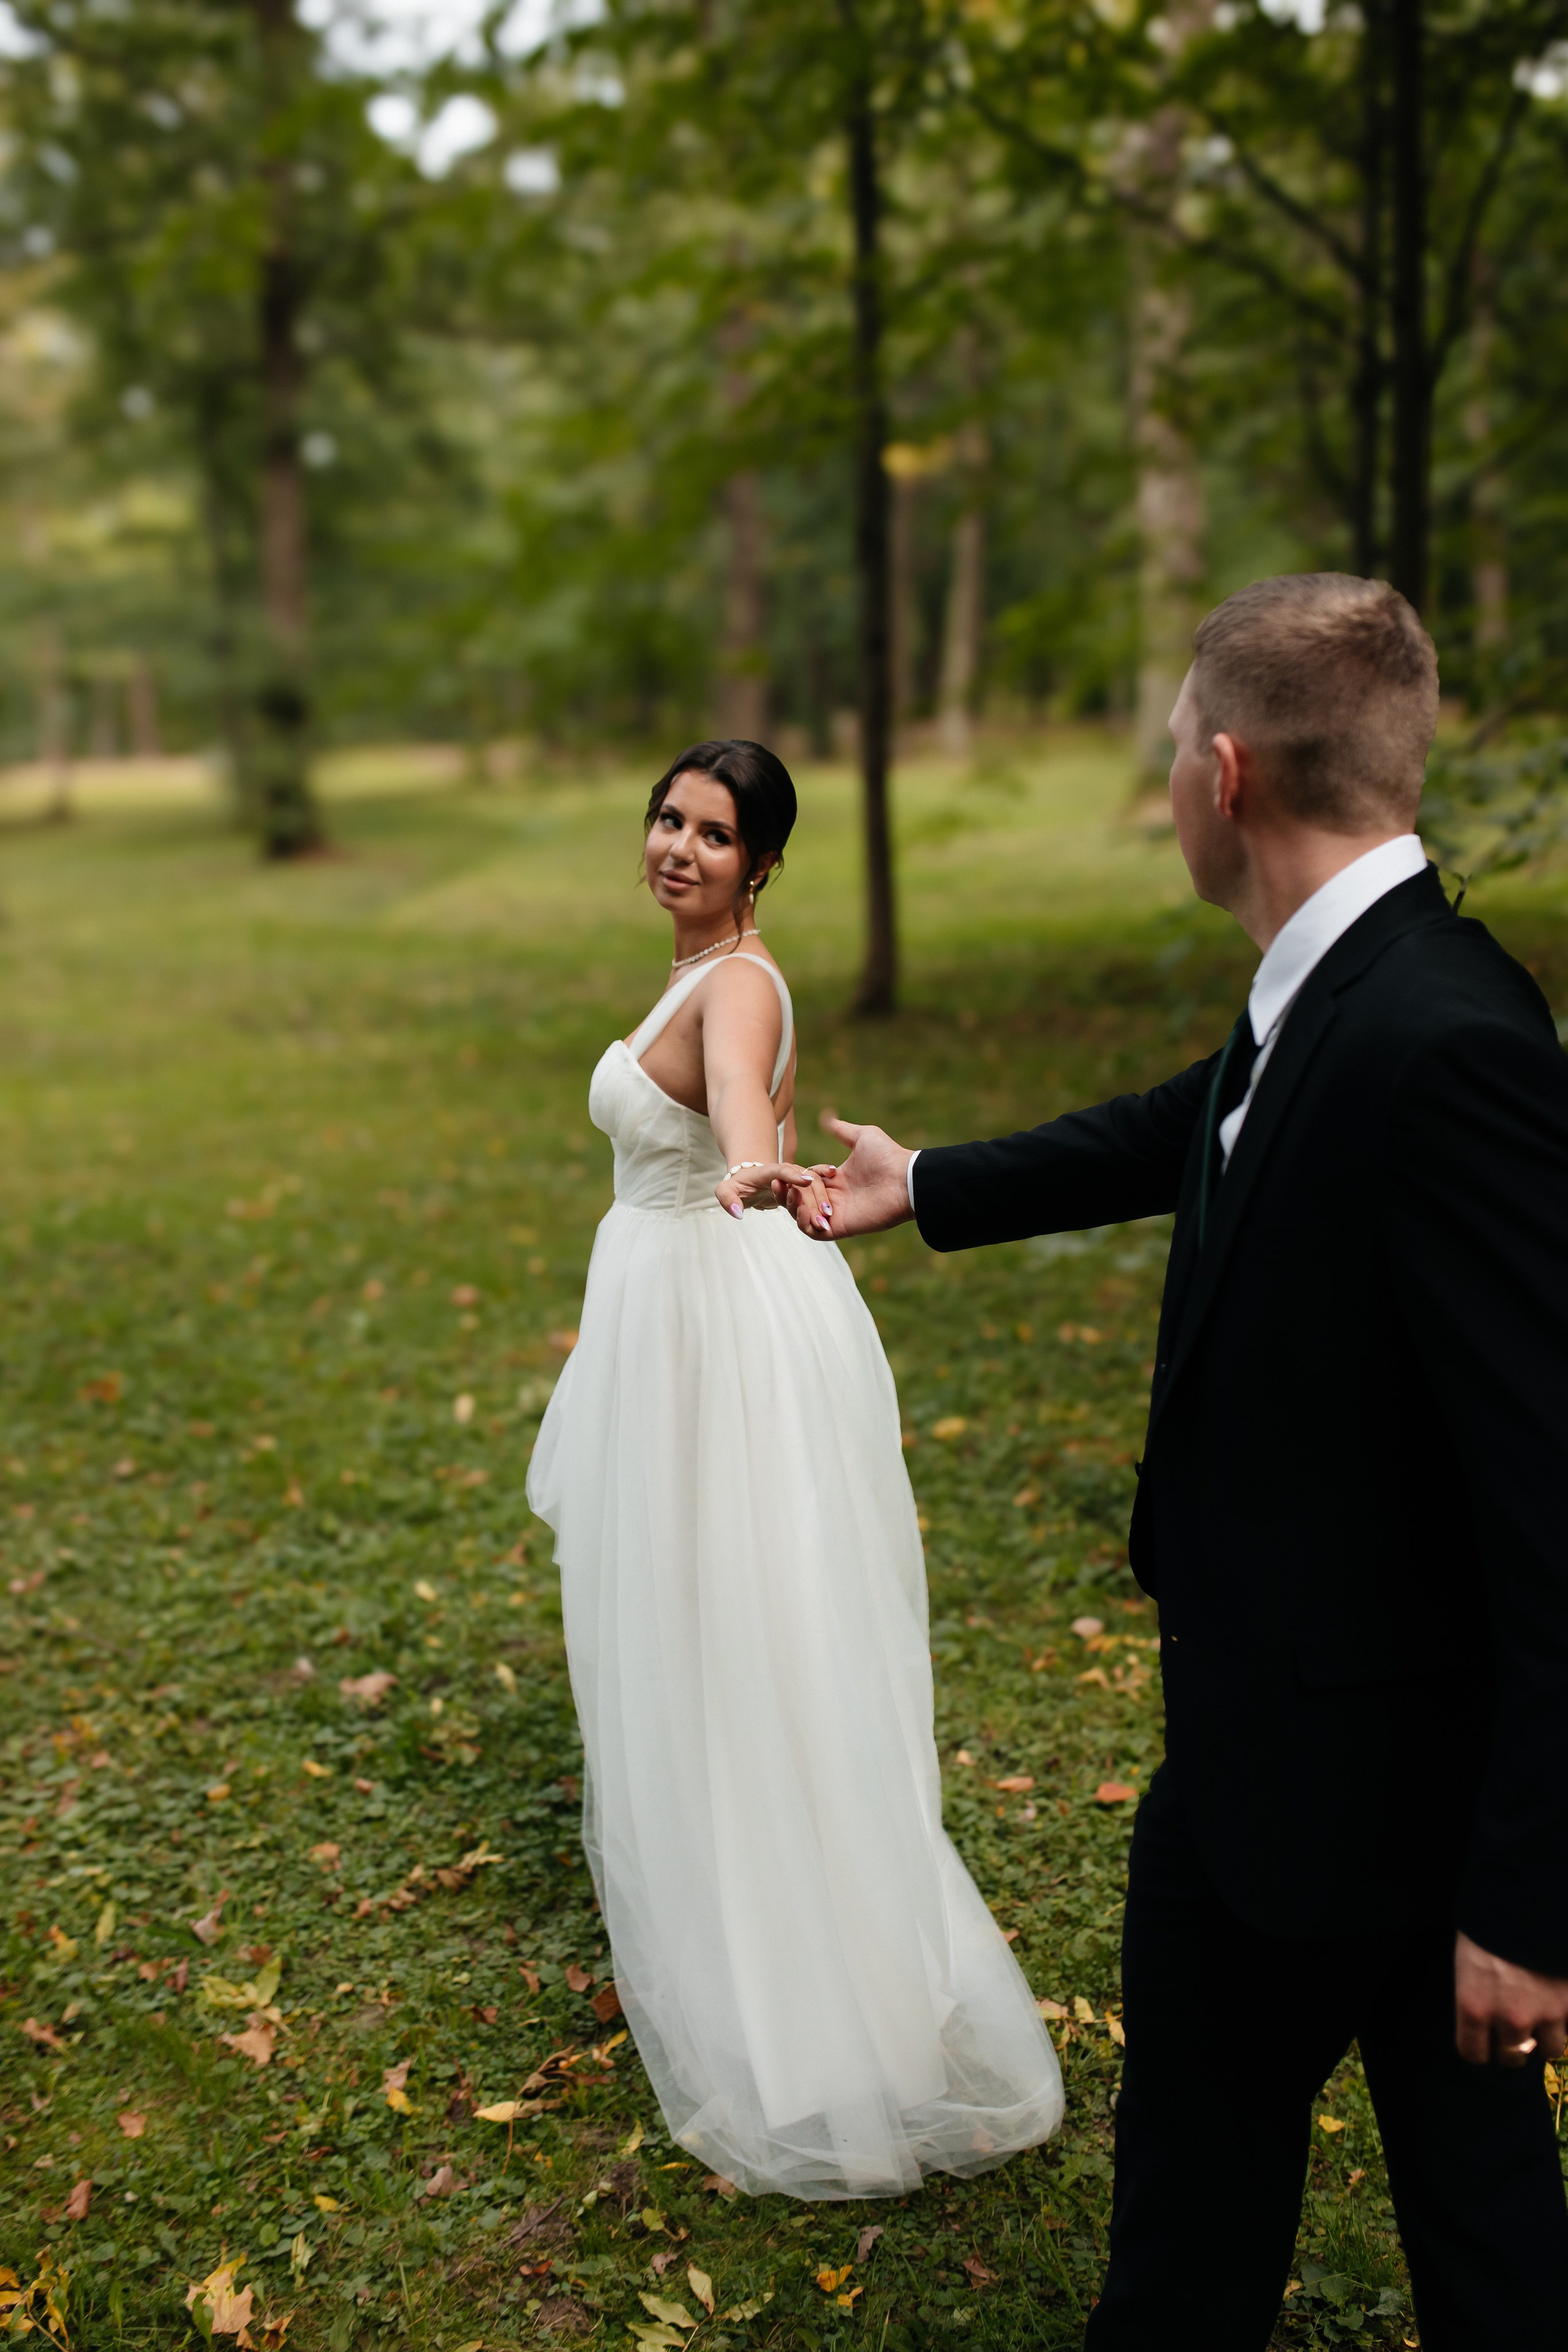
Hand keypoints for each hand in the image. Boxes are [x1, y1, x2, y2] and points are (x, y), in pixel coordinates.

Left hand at [715, 1161, 828, 1226]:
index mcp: (765, 1171)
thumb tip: (737, 1214)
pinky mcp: (801, 1184)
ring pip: (812, 1185)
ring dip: (821, 1200)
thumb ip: (728, 1200)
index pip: (779, 1171)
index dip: (792, 1175)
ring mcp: (794, 1176)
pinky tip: (836, 1191)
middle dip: (813, 1197)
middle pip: (801, 1180)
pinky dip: (826, 1191)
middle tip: (821, 1216)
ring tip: (828, 1217)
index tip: (806, 1182)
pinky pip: (817, 1186)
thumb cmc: (736, 1185)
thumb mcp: (725, 1191)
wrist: (749, 1179)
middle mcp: (784, 1171)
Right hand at [784, 1113, 915, 1240]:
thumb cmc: (888, 1156)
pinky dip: (805, 1223)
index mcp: (837, 1179)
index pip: (805, 1181)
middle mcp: (835, 1198)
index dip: (797, 1176)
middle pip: (799, 1199)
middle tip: (782, 1184)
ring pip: (803, 1217)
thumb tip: (826, 1116)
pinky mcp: (841, 1227)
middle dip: (787, 1193)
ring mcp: (837, 1214)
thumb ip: (842, 1129)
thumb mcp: (862, 1136)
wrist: (905, 1178)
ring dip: (793, 1208)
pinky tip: (804, 1209)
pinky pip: (814, 1233)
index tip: (803, 1169)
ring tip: (793, 1196)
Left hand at [1454, 1930, 1567, 2065]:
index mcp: (1474, 2005)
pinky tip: (1558, 2000)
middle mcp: (1510, 2018)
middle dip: (1511, 2044)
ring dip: (1544, 2036)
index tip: (1484, 2041)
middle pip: (1510, 2056)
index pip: (1473, 2053)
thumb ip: (1477, 1994)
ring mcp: (1547, 2014)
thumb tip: (1488, 2018)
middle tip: (1514, 2026)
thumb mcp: (1469, 1958)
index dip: (1480, 2048)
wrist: (1529, 1896)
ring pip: (1548, 2050)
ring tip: (1542, 2015)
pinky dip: (1566, 2020)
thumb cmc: (1490, 1920)